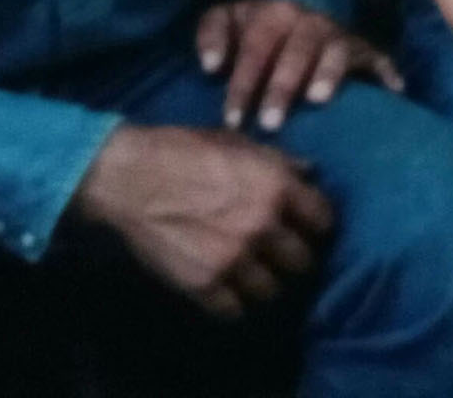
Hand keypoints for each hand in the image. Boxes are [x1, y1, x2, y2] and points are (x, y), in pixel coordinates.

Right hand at [69, 124, 335, 318]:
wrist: (129, 177)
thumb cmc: (182, 150)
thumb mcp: (237, 143)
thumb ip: (278, 161)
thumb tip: (310, 173)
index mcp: (276, 187)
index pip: (323, 220)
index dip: (317, 225)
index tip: (308, 229)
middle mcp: (263, 226)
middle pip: (303, 261)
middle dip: (293, 258)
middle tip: (280, 256)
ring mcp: (234, 259)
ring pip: (271, 291)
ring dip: (263, 283)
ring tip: (252, 275)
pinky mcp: (204, 285)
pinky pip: (234, 310)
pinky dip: (232, 303)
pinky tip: (225, 290)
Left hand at [196, 0, 402, 131]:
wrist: (299, 10)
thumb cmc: (258, 28)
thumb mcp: (229, 18)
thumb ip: (212, 33)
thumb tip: (209, 66)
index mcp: (274, 12)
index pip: (256, 48)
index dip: (242, 83)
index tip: (232, 120)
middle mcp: (310, 20)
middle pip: (296, 52)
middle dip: (281, 87)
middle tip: (269, 124)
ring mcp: (339, 35)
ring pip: (336, 52)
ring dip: (326, 74)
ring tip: (317, 100)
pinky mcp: (364, 50)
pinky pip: (378, 60)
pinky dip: (386, 74)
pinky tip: (393, 91)